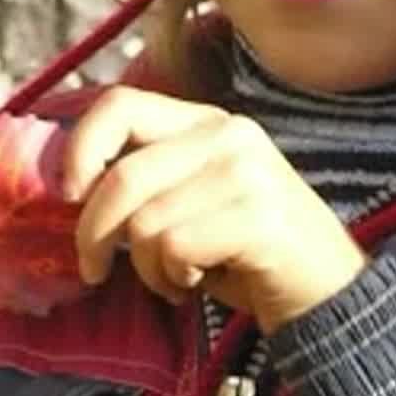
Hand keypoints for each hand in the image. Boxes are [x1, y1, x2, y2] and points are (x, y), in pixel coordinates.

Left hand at [57, 86, 369, 328]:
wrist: (327, 292)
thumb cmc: (246, 253)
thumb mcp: (193, 200)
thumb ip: (147, 181)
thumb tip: (71, 190)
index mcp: (208, 122)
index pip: (120, 104)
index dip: (79, 148)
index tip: (69, 195)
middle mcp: (228, 135)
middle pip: (122, 177)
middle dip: (93, 232)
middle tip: (94, 270)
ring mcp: (247, 173)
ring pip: (146, 222)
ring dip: (145, 269)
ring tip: (173, 279)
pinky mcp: (258, 217)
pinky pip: (175, 249)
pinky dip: (172, 280)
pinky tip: (196, 284)